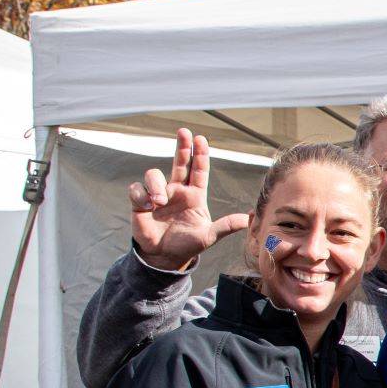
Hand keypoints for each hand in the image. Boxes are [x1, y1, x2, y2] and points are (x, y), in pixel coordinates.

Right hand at [128, 128, 247, 271]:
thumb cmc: (188, 244)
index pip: (198, 170)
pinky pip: (136, 189)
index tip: (201, 139)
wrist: (165, 256)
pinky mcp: (140, 202)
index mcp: (194, 195)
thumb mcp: (209, 236)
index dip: (200, 155)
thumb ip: (227, 226)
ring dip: (157, 185)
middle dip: (181, 146)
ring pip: (154, 174)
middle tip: (184, 131)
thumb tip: (249, 218)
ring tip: (160, 202)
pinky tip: (146, 208)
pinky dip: (141, 196)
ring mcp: (158, 195)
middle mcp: (177, 190)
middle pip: (179, 162)